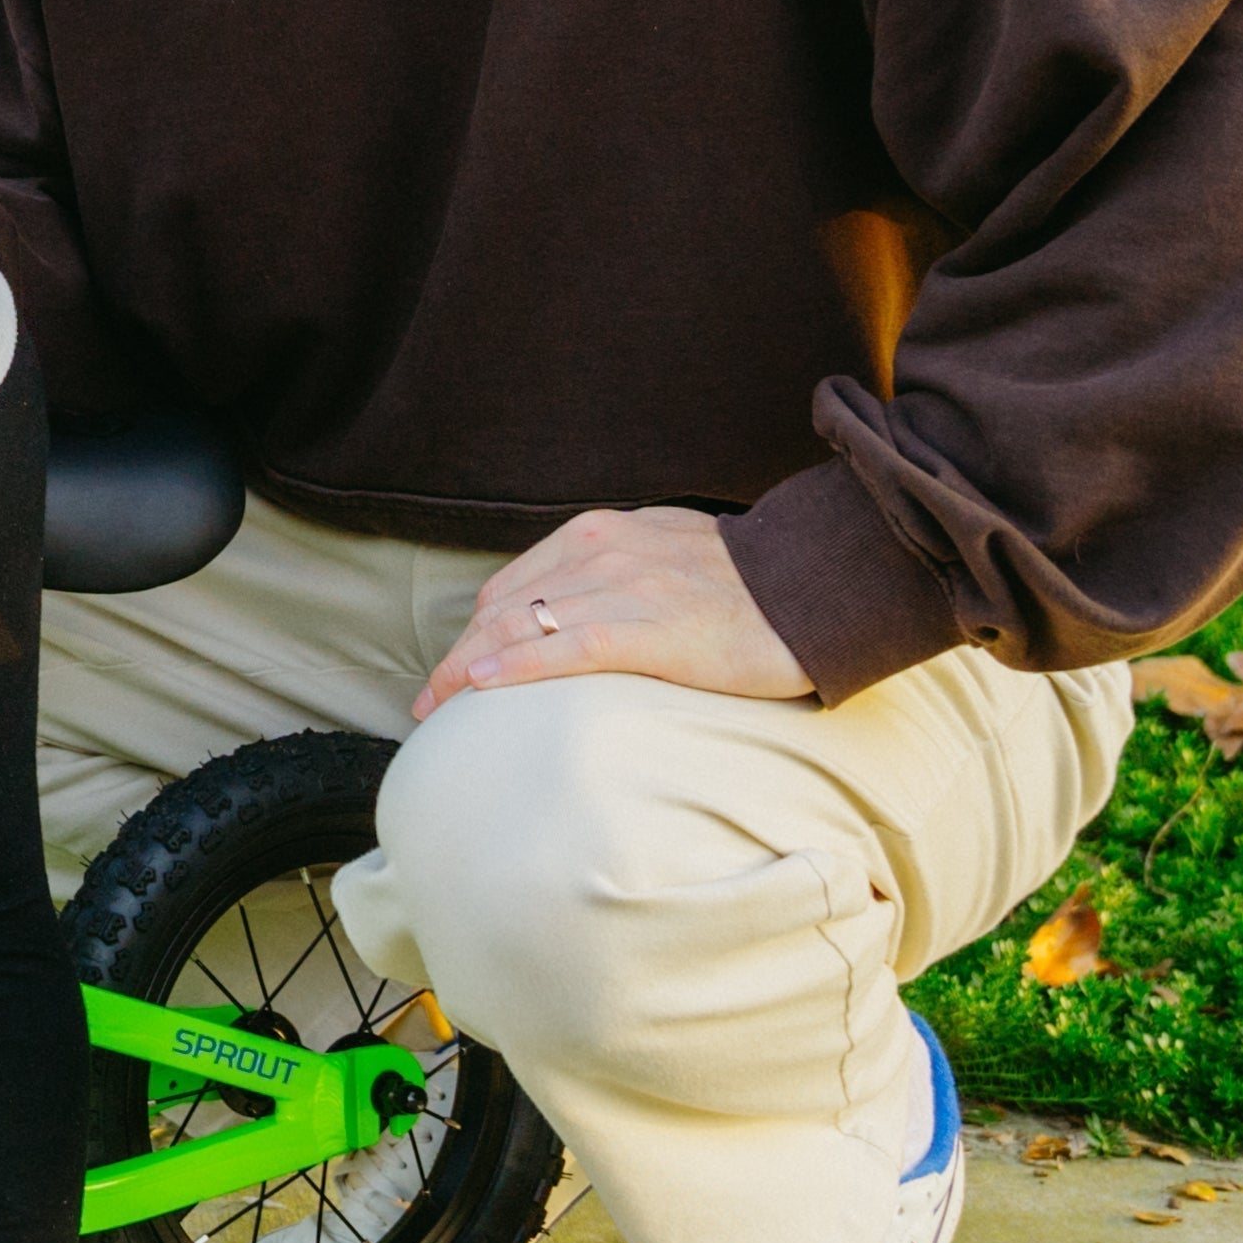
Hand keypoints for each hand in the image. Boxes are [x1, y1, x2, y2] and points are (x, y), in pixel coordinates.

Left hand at [417, 505, 815, 715]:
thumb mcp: (665, 553)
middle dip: (460, 656)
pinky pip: (565, 648)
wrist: (812, 585)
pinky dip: (515, 668)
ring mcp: (624, 588)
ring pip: (521, 628)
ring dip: (469, 670)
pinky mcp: (649, 629)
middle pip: (503, 609)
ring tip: (439, 708)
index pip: (512, 586)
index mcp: (601, 534)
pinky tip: (481, 690)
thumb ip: (614, 573)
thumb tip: (572, 611)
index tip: (453, 670)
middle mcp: (602, 552)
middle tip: (430, 702)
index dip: (474, 632)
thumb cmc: (745, 582)